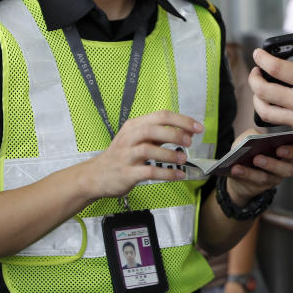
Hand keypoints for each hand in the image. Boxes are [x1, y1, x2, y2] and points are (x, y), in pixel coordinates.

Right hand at [79, 110, 202, 199]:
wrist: (95, 176)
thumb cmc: (122, 156)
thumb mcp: (137, 139)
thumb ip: (159, 134)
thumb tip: (187, 132)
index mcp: (135, 125)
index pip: (161, 116)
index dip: (182, 120)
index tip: (198, 128)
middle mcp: (129, 138)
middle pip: (153, 129)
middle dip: (175, 134)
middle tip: (189, 142)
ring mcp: (126, 155)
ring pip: (149, 149)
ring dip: (170, 154)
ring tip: (183, 159)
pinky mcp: (126, 173)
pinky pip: (149, 171)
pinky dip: (166, 173)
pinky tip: (178, 175)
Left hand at [222, 127, 292, 205]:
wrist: (236, 167)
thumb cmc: (249, 148)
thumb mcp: (249, 137)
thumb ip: (253, 134)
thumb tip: (255, 138)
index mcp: (288, 150)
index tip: (280, 148)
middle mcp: (285, 166)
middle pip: (288, 170)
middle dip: (274, 164)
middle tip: (258, 158)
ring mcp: (274, 179)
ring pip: (269, 178)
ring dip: (254, 172)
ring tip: (241, 164)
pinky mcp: (262, 187)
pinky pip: (255, 183)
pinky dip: (244, 174)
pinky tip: (234, 169)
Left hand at [248, 46, 292, 153]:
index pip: (276, 68)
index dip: (262, 58)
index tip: (258, 54)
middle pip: (262, 90)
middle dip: (254, 79)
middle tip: (256, 73)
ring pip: (265, 111)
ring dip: (257, 100)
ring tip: (260, 94)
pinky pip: (281, 125)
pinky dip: (277, 116)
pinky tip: (280, 110)